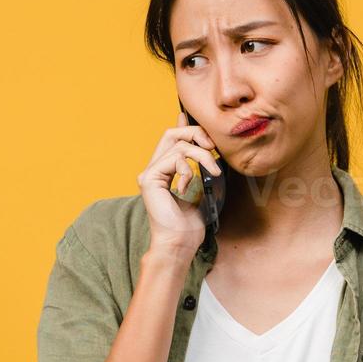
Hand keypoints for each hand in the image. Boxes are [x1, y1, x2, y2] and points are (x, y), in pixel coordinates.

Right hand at [138, 111, 222, 259]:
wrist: (180, 244)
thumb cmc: (190, 225)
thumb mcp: (200, 190)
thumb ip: (199, 169)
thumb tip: (206, 150)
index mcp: (163, 171)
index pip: (171, 140)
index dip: (184, 126)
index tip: (192, 117)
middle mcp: (153, 170)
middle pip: (171, 134)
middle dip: (195, 133)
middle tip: (213, 147)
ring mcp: (149, 174)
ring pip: (178, 145)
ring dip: (202, 155)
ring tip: (213, 171)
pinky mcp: (149, 179)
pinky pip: (174, 159)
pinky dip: (188, 170)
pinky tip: (187, 187)